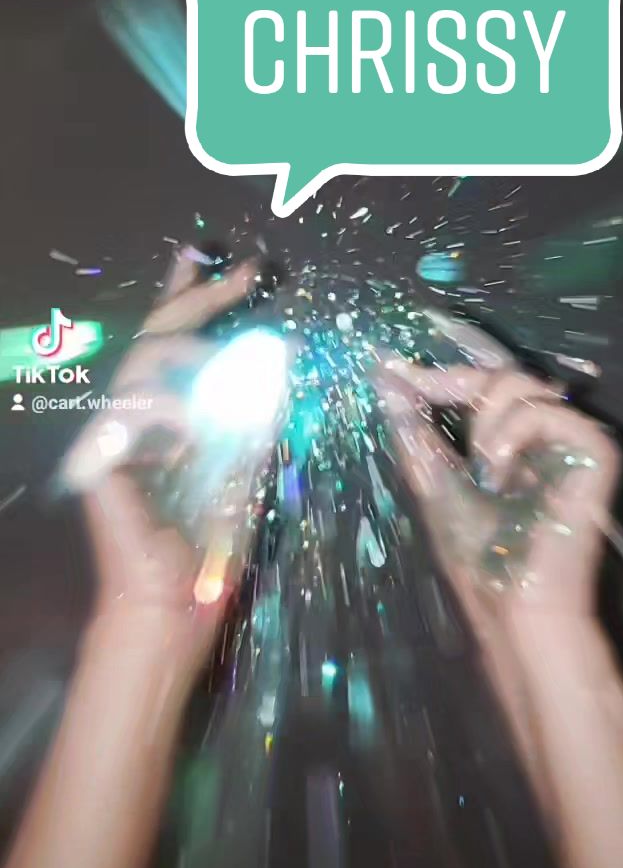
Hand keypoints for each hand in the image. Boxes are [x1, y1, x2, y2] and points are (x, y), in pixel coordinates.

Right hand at [62, 248, 275, 682]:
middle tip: (246, 271)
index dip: (194, 298)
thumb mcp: (251, 468)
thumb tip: (277, 360)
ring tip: (235, 378)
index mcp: (169, 414)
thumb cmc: (211, 547)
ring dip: (200, 360)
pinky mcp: (100, 455)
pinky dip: (178, 410)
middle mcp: (135, 414)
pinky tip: (202, 430)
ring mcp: (113, 432)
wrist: (178, 606)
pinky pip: (136, 406)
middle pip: (158, 335)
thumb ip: (257, 418)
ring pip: (148, 360)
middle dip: (202, 297)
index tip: (225, 260)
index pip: (177, 343)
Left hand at [374, 349, 619, 629]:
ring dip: (486, 426)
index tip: (391, 367)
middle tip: (445, 431)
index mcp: (512, 442)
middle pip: (501, 374)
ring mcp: (573, 441)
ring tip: (486, 476)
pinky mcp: (597, 452)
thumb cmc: (480, 561)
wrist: (516, 608)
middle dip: (459, 392)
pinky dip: (514, 434)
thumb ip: (414, 432)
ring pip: (521, 384)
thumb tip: (384, 379)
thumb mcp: (434, 485)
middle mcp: (545, 435)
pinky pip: (547, 411)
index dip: (440, 372)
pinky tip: (502, 474)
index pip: (481, 385)